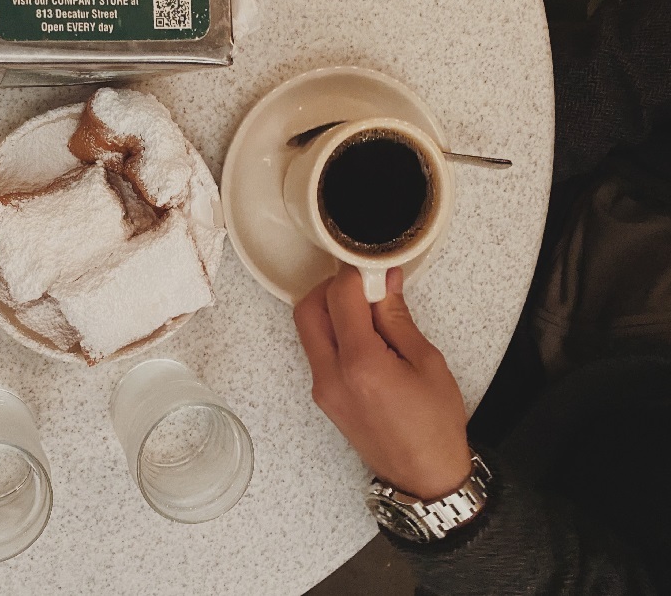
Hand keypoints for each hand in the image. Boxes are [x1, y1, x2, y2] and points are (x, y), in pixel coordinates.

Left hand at [294, 265, 471, 499]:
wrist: (424, 476)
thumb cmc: (434, 426)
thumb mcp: (426, 362)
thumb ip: (397, 317)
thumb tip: (384, 281)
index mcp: (360, 364)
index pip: (340, 298)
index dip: (355, 274)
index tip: (372, 267)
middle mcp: (331, 375)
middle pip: (308, 310)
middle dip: (331, 288)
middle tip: (363, 285)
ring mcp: (322, 388)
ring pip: (308, 330)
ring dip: (330, 310)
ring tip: (368, 311)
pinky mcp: (323, 396)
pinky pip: (317, 351)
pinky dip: (333, 333)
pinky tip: (364, 336)